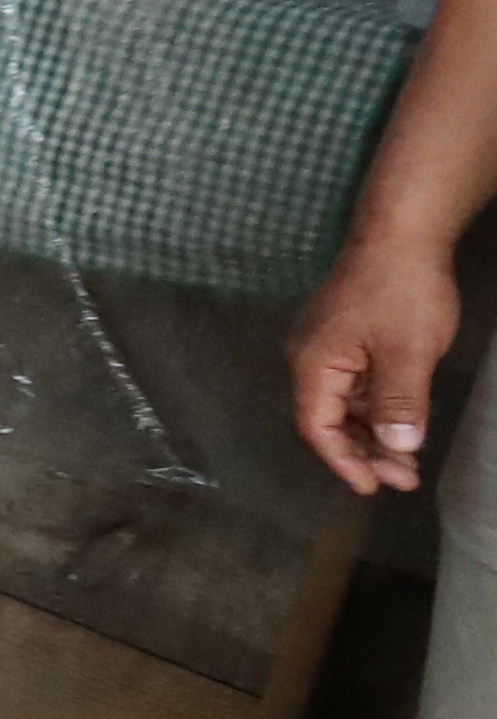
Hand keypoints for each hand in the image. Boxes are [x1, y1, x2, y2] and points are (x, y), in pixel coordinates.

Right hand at [291, 246, 454, 495]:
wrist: (402, 231)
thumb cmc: (401, 290)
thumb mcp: (408, 352)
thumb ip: (399, 402)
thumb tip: (398, 447)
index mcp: (313, 365)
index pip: (317, 427)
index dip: (344, 461)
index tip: (374, 487)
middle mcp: (310, 359)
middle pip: (327, 420)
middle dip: (364, 453)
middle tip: (404, 478)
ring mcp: (328, 346)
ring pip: (344, 404)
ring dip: (373, 433)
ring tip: (409, 459)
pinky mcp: (347, 337)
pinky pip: (356, 385)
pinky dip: (377, 408)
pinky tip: (402, 420)